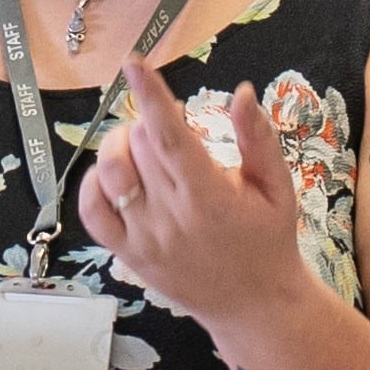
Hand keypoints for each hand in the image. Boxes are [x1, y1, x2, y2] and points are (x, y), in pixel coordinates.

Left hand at [73, 59, 311, 338]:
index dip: (150, 96)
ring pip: (110, 173)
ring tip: (142, 145)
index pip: (170, 137)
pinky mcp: (128, 254)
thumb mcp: (277, 186)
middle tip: (170, 126)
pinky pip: (92, 211)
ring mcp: (144, 238)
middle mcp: (171, 217)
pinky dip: (93, 183)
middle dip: (149, 121)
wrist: (255, 305)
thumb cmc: (269, 239)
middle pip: (139, 146)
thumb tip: (242, 92)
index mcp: (209, 197)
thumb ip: (258, 138)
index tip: (134, 63)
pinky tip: (115, 174)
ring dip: (120, 145)